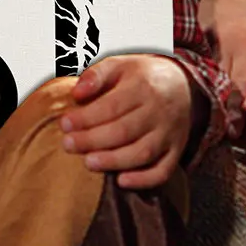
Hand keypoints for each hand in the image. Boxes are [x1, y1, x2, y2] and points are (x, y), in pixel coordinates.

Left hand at [58, 54, 194, 188]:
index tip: (64, 124)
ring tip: (88, 162)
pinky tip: (121, 181)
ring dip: (114, 161)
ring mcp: (170, 133)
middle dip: (93, 140)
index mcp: (143, 87)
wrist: (182, 85)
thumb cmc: (142, 77)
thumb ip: (96, 75)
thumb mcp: (120, 64)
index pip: (112, 106)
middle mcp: (159, 111)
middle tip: (68, 144)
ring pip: (143, 153)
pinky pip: (164, 170)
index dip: (86, 118)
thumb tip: (76, 93)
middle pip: (124, 131)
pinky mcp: (176, 150)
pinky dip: (143, 179)